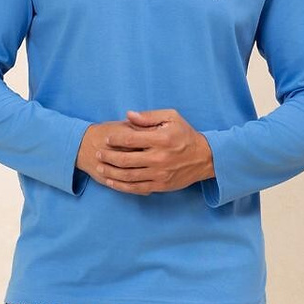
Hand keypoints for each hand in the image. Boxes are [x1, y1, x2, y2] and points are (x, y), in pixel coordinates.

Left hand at [77, 109, 214, 194]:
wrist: (204, 158)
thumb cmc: (185, 134)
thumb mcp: (171, 117)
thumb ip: (149, 116)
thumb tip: (128, 115)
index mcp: (161, 139)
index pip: (131, 139)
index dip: (115, 139)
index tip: (107, 139)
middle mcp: (159, 158)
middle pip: (126, 159)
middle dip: (108, 157)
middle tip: (98, 154)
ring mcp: (159, 174)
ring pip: (128, 176)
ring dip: (111, 173)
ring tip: (100, 168)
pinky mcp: (161, 186)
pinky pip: (136, 188)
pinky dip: (121, 186)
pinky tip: (111, 182)